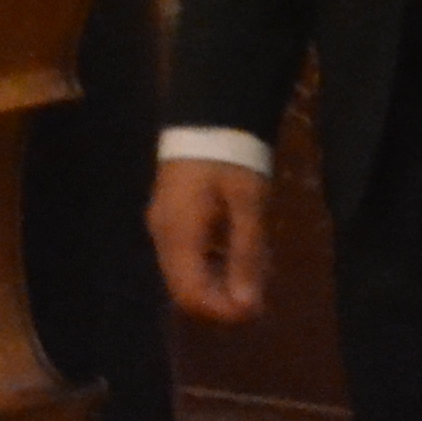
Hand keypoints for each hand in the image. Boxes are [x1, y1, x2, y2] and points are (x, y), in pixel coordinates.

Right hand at [150, 155, 271, 322]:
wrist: (210, 110)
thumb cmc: (230, 157)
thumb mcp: (247, 204)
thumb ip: (246, 255)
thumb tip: (247, 306)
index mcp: (178, 235)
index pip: (190, 294)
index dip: (221, 310)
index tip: (256, 309)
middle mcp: (163, 235)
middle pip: (184, 287)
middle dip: (221, 297)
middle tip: (258, 291)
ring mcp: (163, 222)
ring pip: (185, 271)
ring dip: (218, 280)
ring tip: (254, 269)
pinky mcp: (170, 212)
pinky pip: (186, 252)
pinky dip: (212, 261)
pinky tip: (238, 248)